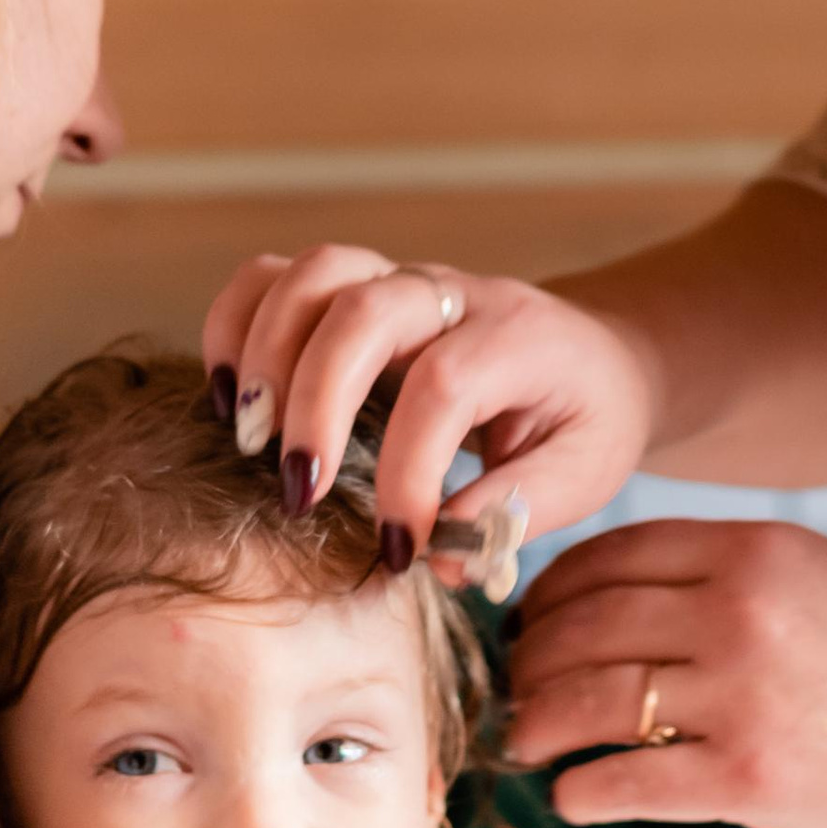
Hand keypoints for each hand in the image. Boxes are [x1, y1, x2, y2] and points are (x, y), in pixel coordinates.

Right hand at [201, 245, 656, 566]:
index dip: (409, 469)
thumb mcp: (587, 470)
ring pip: (314, 273)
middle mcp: (453, 294)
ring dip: (266, 353)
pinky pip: (273, 276)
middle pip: (365, 308)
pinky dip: (236, 325)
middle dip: (317, 401)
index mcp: (520, 337)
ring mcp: (397, 282)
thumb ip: (521, 510)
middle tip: (301, 494)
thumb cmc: (584, 417)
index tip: (399, 546)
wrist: (593, 354)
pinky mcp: (351, 290)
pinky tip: (233, 400)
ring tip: (250, 440)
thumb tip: (446, 554)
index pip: (446, 384)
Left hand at [505, 513, 826, 827]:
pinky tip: (575, 798)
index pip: (607, 556)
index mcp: (754, 547)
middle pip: (581, 624)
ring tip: (524, 744)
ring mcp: (740, 693)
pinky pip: (622, 782)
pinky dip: (581, 792)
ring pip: (585, 699)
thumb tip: (606, 607)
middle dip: (529, 661)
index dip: (550, 592)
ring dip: (536, 725)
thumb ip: (721, 577)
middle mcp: (737, 608)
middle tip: (511, 690)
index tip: (530, 624)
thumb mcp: (817, 578)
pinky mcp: (747, 778)